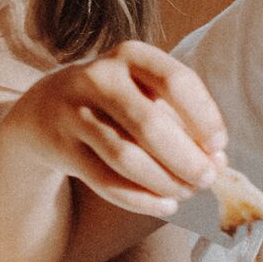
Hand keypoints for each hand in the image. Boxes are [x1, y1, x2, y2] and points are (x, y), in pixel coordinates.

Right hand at [13, 42, 227, 217]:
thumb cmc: (115, 103)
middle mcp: (98, 77)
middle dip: (186, 159)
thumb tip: (217, 163)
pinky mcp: (60, 146)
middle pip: (151, 125)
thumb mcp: (144, 93)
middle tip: (206, 179)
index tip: (218, 147)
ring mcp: (73, 112)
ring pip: (126, 157)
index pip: (177, 82)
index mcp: (130, 55)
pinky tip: (164, 206)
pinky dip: (141, 200)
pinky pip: (105, 181)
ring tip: (185, 193)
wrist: (44, 110)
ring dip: (164, 182)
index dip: (205, 118)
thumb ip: (181, 121)